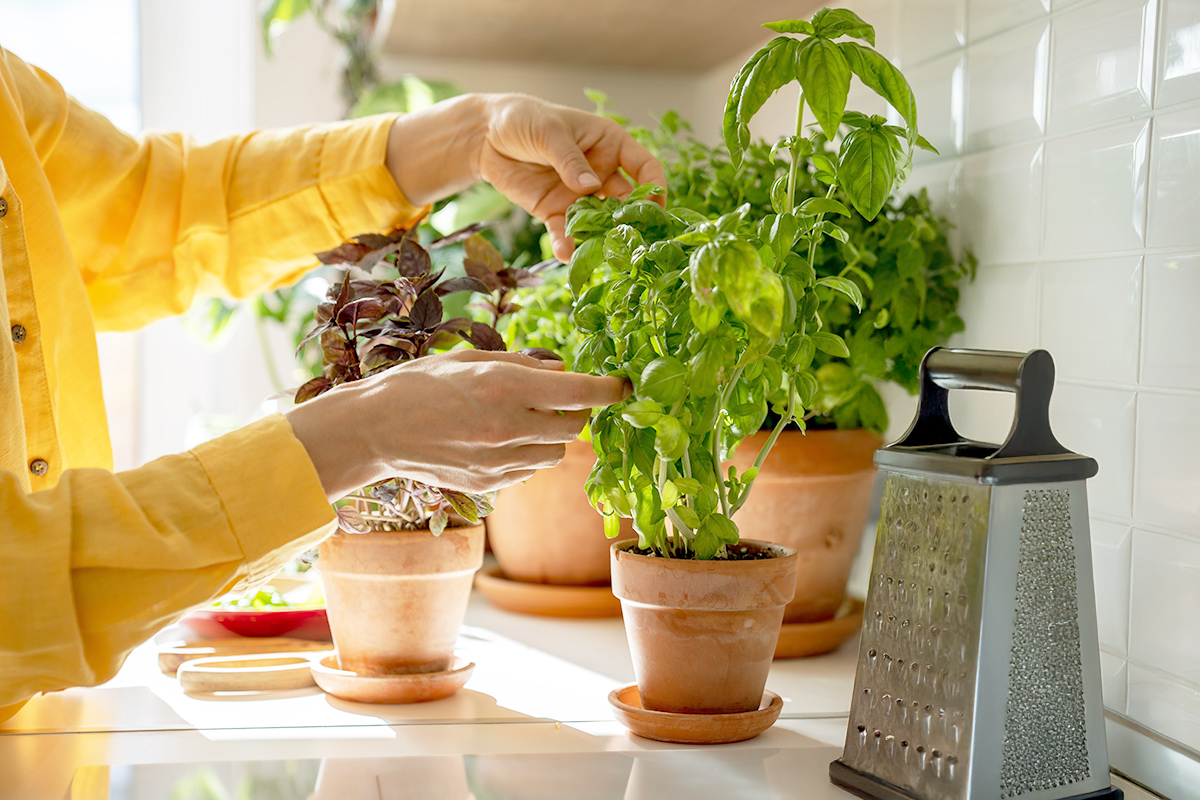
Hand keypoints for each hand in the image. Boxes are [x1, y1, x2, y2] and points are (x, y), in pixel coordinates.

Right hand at [285, 350, 629, 500]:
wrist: (374, 431)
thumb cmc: (419, 384)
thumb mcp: (471, 360)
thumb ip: (523, 366)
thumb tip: (563, 371)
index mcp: (505, 386)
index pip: (581, 391)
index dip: (610, 389)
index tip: (623, 385)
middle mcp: (508, 426)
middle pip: (574, 426)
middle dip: (576, 411)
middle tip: (560, 397)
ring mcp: (499, 461)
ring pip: (555, 454)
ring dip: (551, 437)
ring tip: (521, 419)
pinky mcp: (490, 484)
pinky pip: (528, 470)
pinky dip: (526, 455)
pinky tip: (496, 439)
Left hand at [474, 94, 666, 261]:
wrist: (486, 135)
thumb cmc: (524, 119)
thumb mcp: (549, 132)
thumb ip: (570, 159)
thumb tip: (591, 186)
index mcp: (609, 144)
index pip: (643, 166)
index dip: (654, 186)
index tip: (656, 207)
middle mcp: (600, 172)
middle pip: (625, 201)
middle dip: (630, 221)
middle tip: (633, 241)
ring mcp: (579, 194)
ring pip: (598, 221)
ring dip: (601, 238)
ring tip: (602, 255)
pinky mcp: (555, 210)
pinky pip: (565, 231)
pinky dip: (566, 243)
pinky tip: (565, 254)